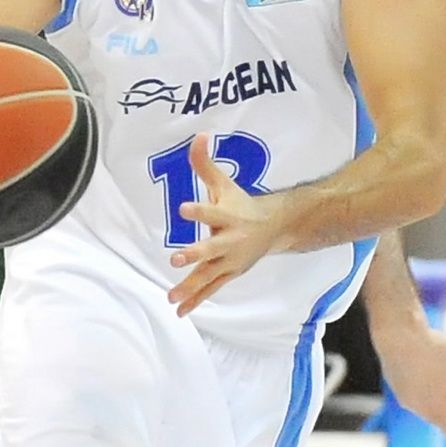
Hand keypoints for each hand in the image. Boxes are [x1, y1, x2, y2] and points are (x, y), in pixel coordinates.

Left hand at [168, 134, 289, 315]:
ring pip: (209, 274)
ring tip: (171, 295)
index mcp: (228, 215)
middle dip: (195, 253)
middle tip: (176, 258)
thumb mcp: (224, 183)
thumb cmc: (241, 204)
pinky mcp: (228, 273)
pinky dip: (196, 300)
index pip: (211, 211)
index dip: (198, 211)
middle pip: (211, 248)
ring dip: (191, 286)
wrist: (274, 228)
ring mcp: (230, 260)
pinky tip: (178, 310)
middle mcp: (230, 240)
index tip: (184, 209)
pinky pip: (211, 289)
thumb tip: (197, 135)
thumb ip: (205, 163)